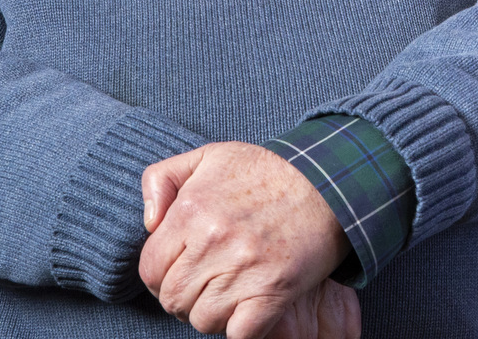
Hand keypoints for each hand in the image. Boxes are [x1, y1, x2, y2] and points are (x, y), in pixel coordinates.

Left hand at [140, 141, 349, 336]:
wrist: (329, 179)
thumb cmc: (267, 170)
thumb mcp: (208, 156)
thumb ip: (161, 178)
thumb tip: (149, 223)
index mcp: (191, 211)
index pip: (151, 270)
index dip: (162, 276)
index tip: (182, 271)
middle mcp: (213, 241)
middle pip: (173, 300)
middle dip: (184, 298)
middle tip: (206, 285)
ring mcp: (244, 269)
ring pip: (203, 321)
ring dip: (212, 314)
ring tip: (228, 294)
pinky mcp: (274, 291)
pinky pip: (239, 334)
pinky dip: (240, 330)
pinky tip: (248, 310)